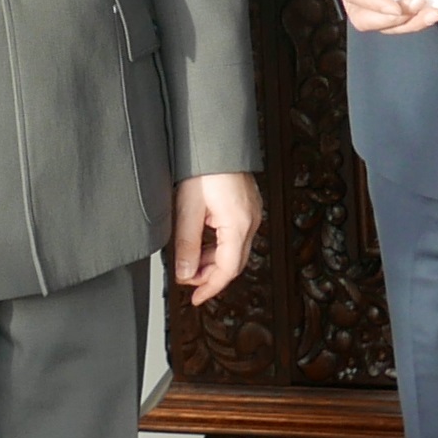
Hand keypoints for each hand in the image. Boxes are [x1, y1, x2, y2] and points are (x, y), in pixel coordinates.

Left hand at [172, 173, 260, 300]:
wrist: (214, 139)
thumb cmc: (203, 166)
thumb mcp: (187, 209)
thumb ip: (186, 245)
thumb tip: (185, 274)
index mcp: (239, 224)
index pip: (227, 270)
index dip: (210, 288)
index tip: (195, 298)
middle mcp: (251, 220)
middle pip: (233, 263)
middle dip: (210, 276)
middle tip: (187, 280)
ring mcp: (251, 213)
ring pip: (234, 250)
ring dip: (213, 260)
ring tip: (189, 261)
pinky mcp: (246, 206)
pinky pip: (235, 235)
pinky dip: (218, 245)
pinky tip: (201, 243)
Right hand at [333, 0, 437, 34]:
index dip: (374, 3)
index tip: (395, 7)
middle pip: (367, 19)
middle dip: (397, 19)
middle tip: (419, 5)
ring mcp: (369, 5)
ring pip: (385, 25)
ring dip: (412, 22)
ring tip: (433, 14)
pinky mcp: (388, 8)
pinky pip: (399, 21)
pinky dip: (416, 19)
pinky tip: (432, 12)